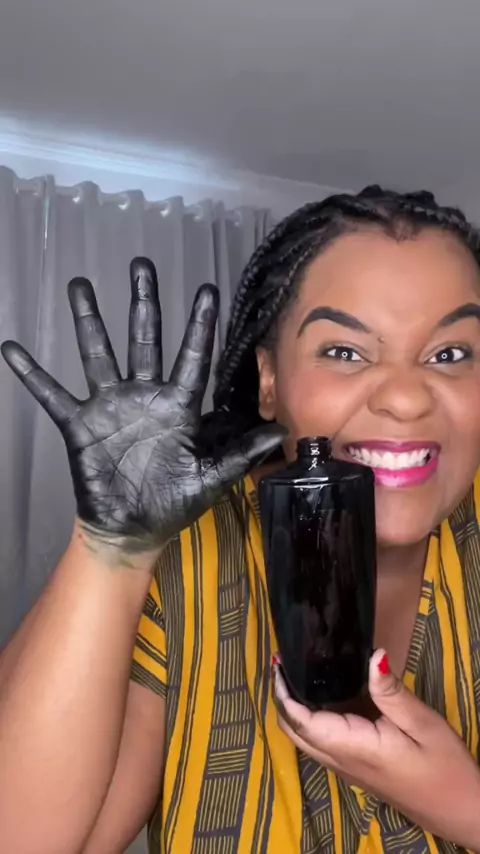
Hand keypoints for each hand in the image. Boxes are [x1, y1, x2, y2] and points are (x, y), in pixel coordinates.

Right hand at [2, 258, 284, 554]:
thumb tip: (283, 431)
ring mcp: (109, 406)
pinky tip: (12, 348)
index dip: (199, 326)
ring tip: (79, 284)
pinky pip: (53, 395)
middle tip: (141, 265)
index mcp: (177, 406)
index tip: (207, 290)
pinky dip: (33, 374)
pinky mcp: (80, 425)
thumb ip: (241, 453)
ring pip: (99, 353)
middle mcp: (143, 395)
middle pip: (144, 339)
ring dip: (89, 320)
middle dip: (144, 302)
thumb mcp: (212, 477)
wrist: (133, 528)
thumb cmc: (173, 502)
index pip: (191, 357)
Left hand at [273, 651, 479, 849]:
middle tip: (283, 664)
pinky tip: (324, 698)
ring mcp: (347, 770)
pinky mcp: (356, 771)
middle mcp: (341, 762)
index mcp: (352, 747)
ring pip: (305, 740)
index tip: (278, 662)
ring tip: (297, 675)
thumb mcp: (424, 725)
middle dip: (282, 699)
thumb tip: (372, 656)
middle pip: (294, 731)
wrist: (463, 813)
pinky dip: (310, 721)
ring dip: (293, 710)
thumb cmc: (446, 768)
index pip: (301, 720)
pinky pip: (321, 745)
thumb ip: (391, 692)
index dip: (284, 692)